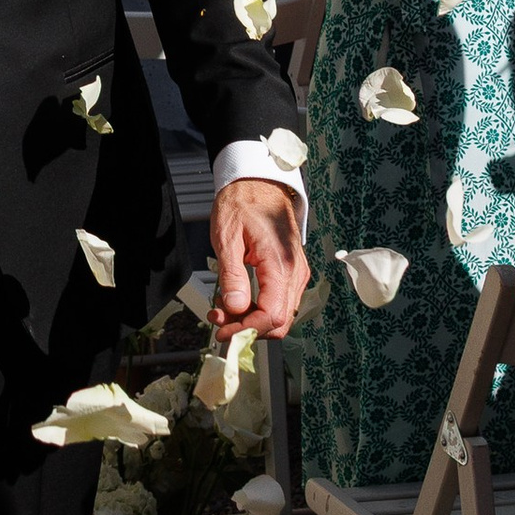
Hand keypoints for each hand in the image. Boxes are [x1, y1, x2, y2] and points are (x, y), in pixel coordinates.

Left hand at [207, 177, 304, 338]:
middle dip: (247, 328)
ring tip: (222, 309)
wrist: (259, 183)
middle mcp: (295, 273)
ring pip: (280, 314)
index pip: (272, 315)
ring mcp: (296, 273)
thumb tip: (234, 308)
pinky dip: (258, 308)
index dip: (246, 329)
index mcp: (280, 264)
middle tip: (219, 321)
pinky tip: (236, 299)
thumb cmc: (243, 203)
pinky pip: (278, 301)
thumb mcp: (227, 238)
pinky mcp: (291, 272)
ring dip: (251, 320)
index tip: (223, 331)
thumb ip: (232, 276)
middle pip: (279, 322)